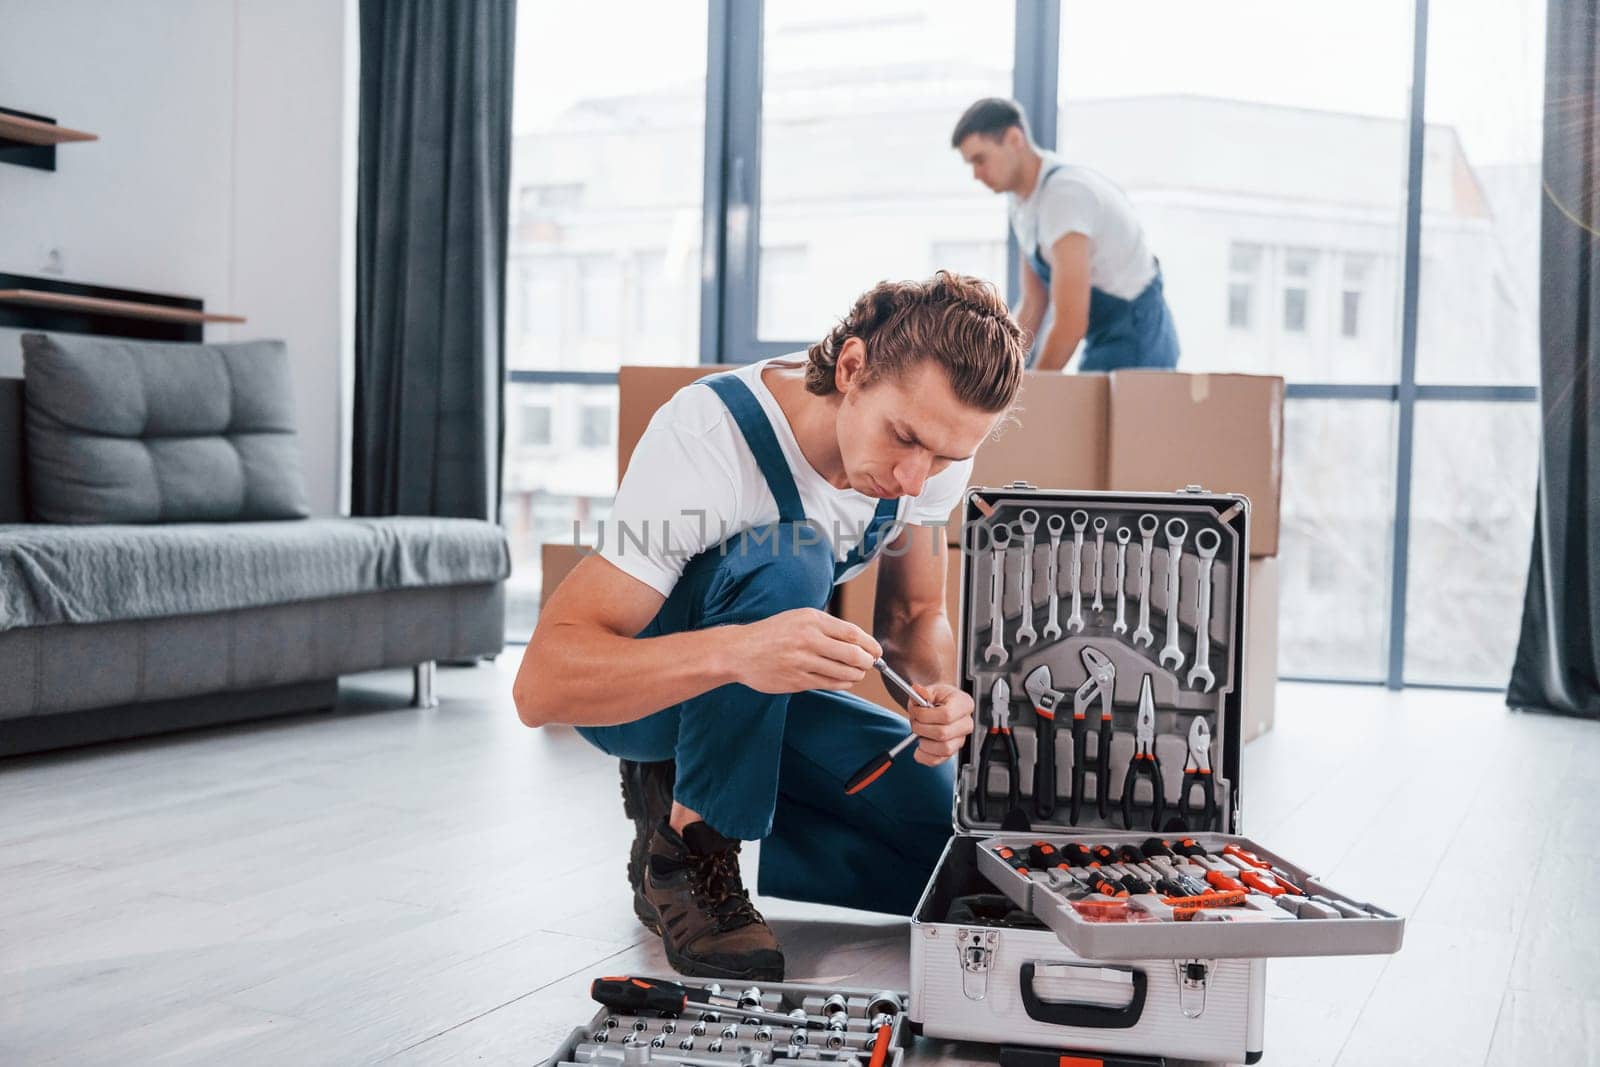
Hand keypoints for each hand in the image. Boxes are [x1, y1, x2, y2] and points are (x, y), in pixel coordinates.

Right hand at [732, 608, 881, 694]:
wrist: (740, 651)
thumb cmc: (772, 633)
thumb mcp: (799, 618)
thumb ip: (827, 627)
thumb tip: (859, 642)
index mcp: (811, 620)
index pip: (852, 633)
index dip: (870, 644)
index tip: (876, 651)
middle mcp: (808, 639)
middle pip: (852, 655)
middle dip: (867, 662)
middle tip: (870, 664)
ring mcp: (802, 662)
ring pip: (843, 673)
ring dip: (856, 675)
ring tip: (857, 673)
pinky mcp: (797, 681)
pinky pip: (829, 684)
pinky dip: (842, 683)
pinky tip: (844, 680)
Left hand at [906, 683, 974, 765]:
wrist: (942, 704)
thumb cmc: (940, 697)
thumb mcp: (932, 689)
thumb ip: (924, 691)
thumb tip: (919, 691)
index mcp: (964, 704)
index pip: (946, 715)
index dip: (926, 716)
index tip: (916, 712)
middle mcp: (966, 723)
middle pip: (943, 733)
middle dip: (921, 728)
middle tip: (915, 721)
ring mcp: (960, 739)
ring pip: (943, 749)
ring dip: (924, 742)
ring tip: (920, 732)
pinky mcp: (952, 752)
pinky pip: (938, 760)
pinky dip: (924, 756)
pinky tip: (919, 747)